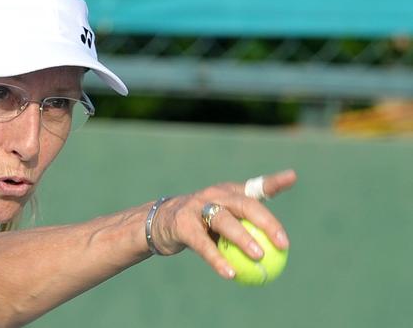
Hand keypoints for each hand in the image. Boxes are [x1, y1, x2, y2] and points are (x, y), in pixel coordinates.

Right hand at [150, 169, 296, 278]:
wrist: (159, 223)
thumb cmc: (200, 223)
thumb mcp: (222, 218)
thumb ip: (246, 227)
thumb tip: (280, 248)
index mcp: (227, 192)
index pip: (254, 186)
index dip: (273, 182)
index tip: (292, 178)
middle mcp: (213, 194)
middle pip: (244, 204)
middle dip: (266, 222)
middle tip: (282, 243)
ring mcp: (196, 207)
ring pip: (224, 221)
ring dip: (243, 238)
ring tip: (259, 256)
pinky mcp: (183, 224)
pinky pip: (203, 244)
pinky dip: (217, 259)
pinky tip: (230, 273)